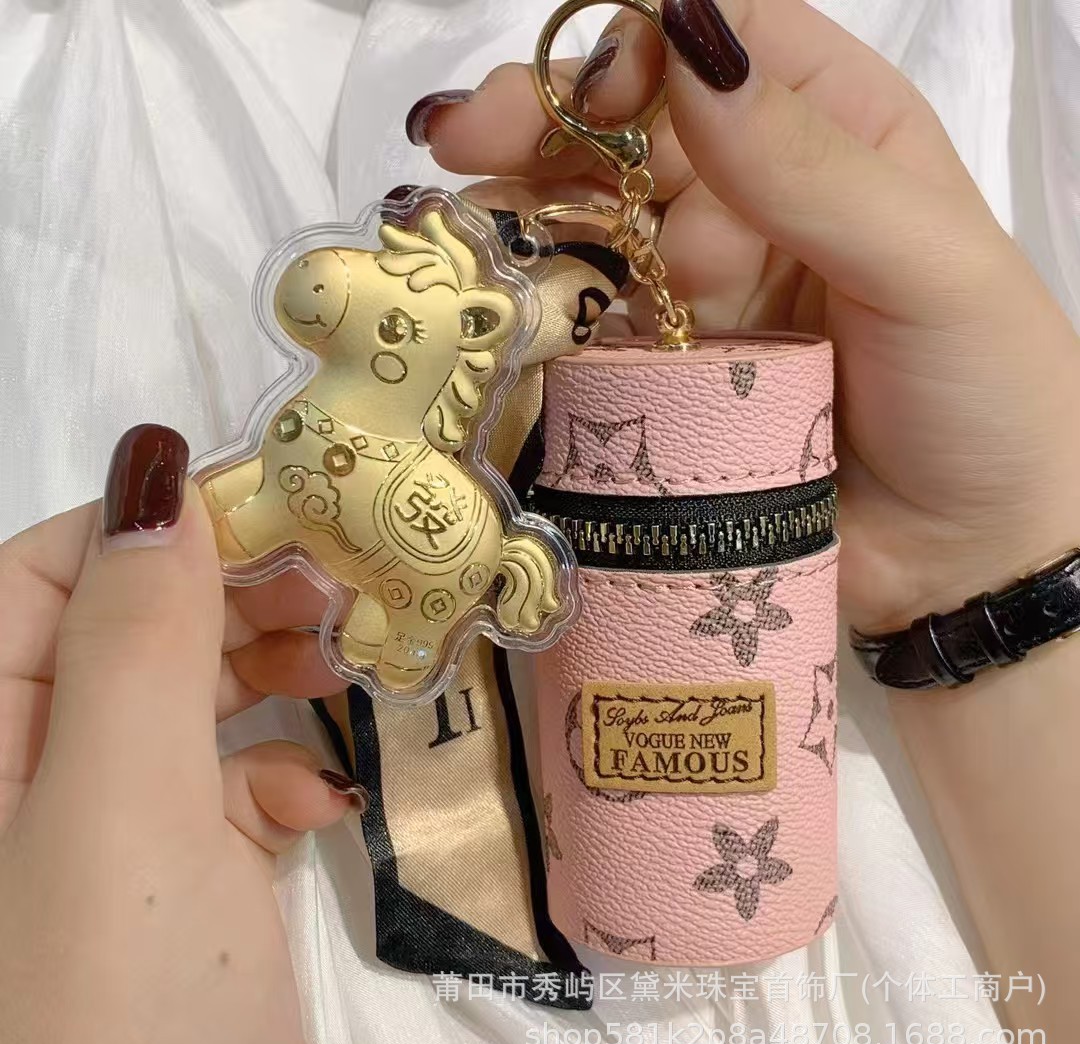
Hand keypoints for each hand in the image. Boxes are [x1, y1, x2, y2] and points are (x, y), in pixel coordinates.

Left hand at [0, 425, 353, 1043]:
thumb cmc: (118, 1010)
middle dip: (229, 596)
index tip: (282, 517)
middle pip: (126, 628)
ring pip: (185, 697)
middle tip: (337, 587)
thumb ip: (135, 637)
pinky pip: (222, 781)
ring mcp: (105, 833)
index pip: (45, 575)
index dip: (155, 531)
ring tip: (343, 669)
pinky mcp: (179, 882)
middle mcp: (26, 775)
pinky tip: (317, 800)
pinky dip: (274, 771)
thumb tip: (158, 462)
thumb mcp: (120, 812)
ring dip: (264, 672)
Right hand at [409, 0, 1079, 630]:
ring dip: (523, 218)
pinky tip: (495, 306)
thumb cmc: (985, 402)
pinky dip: (536, 314)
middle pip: (630, 134)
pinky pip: (585, 329)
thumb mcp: (930, 267)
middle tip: (464, 144)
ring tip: (465, 232)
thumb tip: (687, 43)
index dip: (643, 54)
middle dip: (545, 129)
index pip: (722, 52)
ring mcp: (699, 295)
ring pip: (591, 227)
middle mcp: (758, 203)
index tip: (583, 98)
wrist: (964, 562)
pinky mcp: (661, 379)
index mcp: (839, 137)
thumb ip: (814, 166)